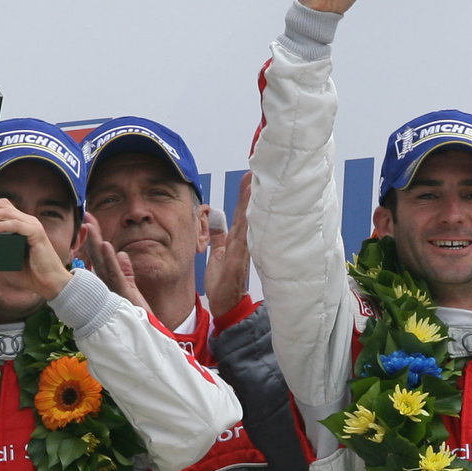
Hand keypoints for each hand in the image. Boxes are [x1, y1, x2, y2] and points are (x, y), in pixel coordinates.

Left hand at [0, 198, 72, 301]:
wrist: (49, 282)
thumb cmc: (32, 272)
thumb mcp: (6, 259)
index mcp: (21, 225)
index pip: (0, 207)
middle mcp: (27, 222)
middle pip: (1, 205)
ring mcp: (32, 226)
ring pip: (6, 212)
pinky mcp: (36, 233)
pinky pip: (15, 224)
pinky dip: (0, 226)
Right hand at [78, 213, 150, 311]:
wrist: (144, 338)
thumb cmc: (135, 317)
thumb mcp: (131, 290)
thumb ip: (127, 272)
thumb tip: (122, 253)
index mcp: (107, 284)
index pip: (98, 258)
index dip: (93, 240)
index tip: (89, 222)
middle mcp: (105, 286)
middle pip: (96, 258)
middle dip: (90, 237)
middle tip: (84, 216)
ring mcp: (112, 290)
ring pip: (101, 264)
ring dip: (95, 244)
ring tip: (90, 226)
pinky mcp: (122, 295)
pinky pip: (115, 275)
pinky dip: (110, 260)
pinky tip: (105, 245)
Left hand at [205, 173, 251, 318]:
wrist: (226, 304)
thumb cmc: (224, 281)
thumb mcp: (217, 252)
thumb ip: (217, 234)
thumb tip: (214, 216)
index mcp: (238, 239)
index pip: (243, 210)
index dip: (246, 192)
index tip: (251, 172)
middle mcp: (244, 241)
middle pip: (249, 210)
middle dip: (252, 189)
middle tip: (257, 167)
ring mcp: (243, 248)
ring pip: (248, 219)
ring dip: (251, 200)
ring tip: (253, 179)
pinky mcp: (239, 257)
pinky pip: (243, 236)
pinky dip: (247, 221)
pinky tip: (249, 209)